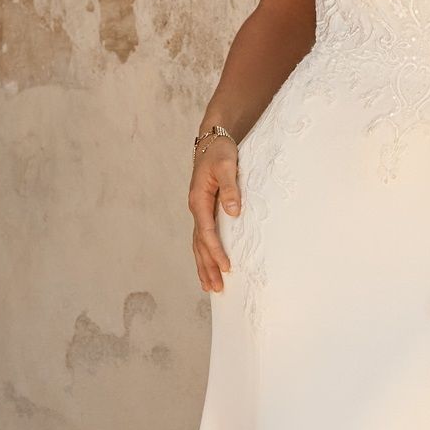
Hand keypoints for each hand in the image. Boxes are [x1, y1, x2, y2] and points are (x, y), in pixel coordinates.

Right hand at [189, 138, 241, 291]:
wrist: (212, 140)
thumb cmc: (220, 152)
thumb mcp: (227, 165)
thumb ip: (231, 189)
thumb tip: (233, 212)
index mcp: (199, 200)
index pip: (207, 232)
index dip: (216, 251)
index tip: (227, 267)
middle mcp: (196, 208)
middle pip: (199, 244)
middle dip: (207, 267)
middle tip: (217, 288)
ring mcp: (198, 211)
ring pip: (198, 244)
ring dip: (203, 265)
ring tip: (209, 286)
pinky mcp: (204, 210)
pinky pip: (202, 237)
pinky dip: (204, 254)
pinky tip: (209, 265)